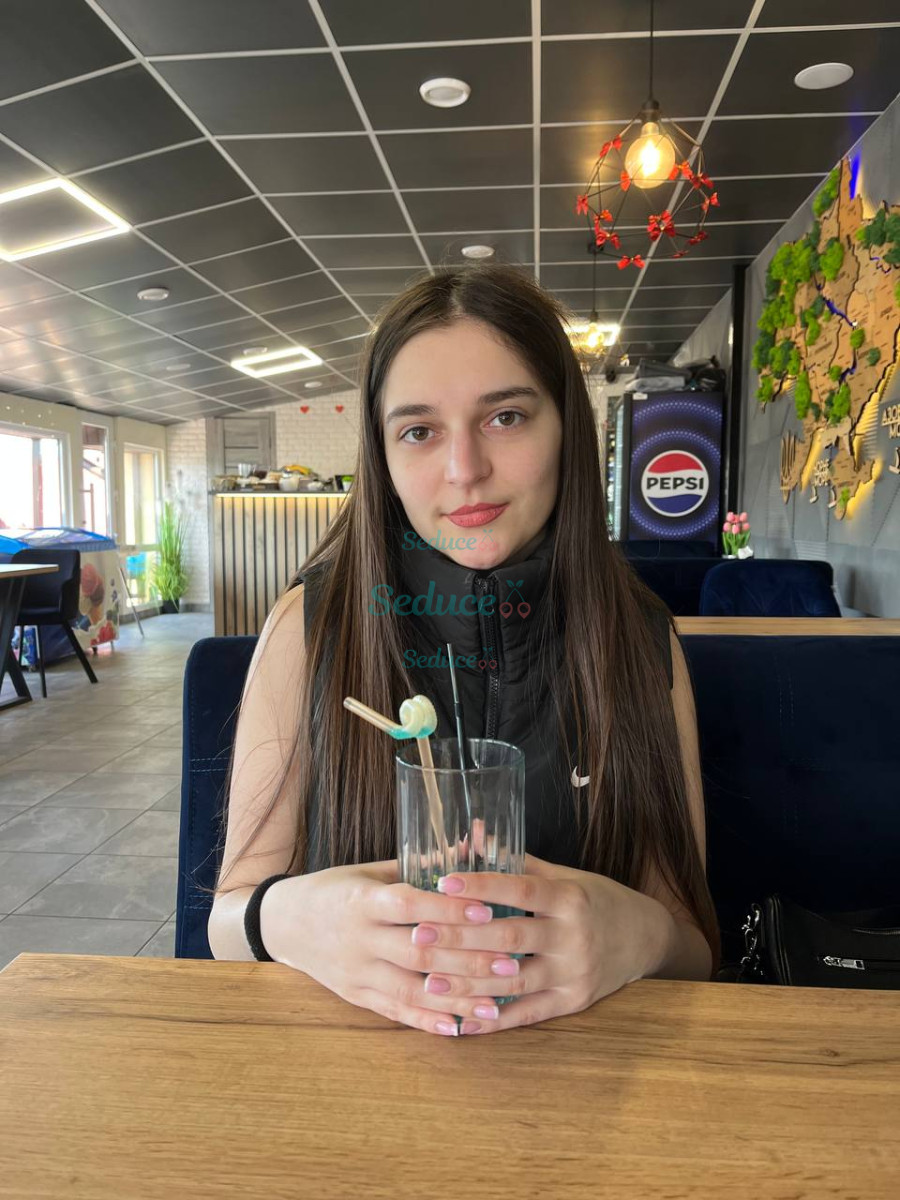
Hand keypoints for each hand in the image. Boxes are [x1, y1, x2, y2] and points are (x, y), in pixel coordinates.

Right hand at [263, 860, 520, 1036]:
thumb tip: (472, 846)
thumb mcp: (369, 870)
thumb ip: (418, 865)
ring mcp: (356, 972)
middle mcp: (358, 939)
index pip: (410, 906)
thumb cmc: (334, 889)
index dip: (449, 910)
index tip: (488, 911)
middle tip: (511, 962)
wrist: (282, 923)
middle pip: (418, 953)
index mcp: (362, 901)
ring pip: (411, 989)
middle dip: (467, 959)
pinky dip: (426, 1021)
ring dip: (456, 998)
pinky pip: (394, 1012)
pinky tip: (458, 1027)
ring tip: (497, 1003)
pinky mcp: (355, 996)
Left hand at [407, 853, 666, 1033]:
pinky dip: (493, 1019)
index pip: (520, 889)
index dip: (481, 886)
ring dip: (469, 982)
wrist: (644, 938)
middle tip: (419, 935)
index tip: (442, 882)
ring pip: (515, 980)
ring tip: (429, 981)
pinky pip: (528, 1014)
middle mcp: (574, 936)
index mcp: (569, 898)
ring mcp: (575, 973)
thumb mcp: (564, 876)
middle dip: (461, 937)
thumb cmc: (595, 900)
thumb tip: (473, 834)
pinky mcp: (574, 1002)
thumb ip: (517, 861)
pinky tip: (461, 1019)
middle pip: (510, 937)